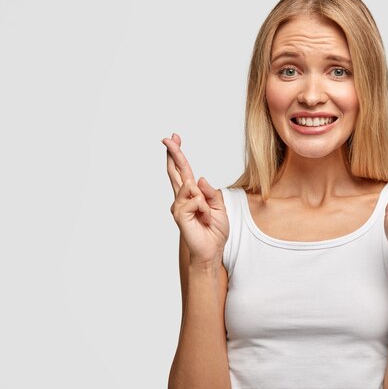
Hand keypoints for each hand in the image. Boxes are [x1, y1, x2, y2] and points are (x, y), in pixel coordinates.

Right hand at [162, 133, 228, 267]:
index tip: (175, 138)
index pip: (183, 170)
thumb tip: (198, 179)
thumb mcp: (219, 207)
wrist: (212, 250)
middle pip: (175, 171)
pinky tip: (204, 219)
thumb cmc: (214, 230)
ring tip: (207, 215)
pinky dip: (205, 209)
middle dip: (173, 153)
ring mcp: (179, 205)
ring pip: (190, 186)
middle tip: (167, 138)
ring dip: (205, 202)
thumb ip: (211, 193)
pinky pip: (196, 201)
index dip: (178, 154)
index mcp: (192, 194)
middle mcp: (182, 198)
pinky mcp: (179, 214)